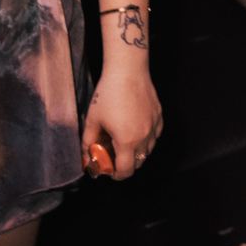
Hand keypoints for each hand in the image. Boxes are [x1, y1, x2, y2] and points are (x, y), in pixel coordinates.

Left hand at [82, 56, 162, 180]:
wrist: (127, 71)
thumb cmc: (108, 93)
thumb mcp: (92, 120)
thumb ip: (88, 142)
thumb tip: (85, 156)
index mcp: (127, 141)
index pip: (126, 171)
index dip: (117, 175)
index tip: (109, 170)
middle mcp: (144, 137)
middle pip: (138, 163)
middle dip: (126, 164)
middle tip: (113, 154)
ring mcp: (154, 127)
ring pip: (148, 150)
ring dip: (136, 152)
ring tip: (123, 140)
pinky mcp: (159, 116)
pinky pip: (154, 136)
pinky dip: (146, 138)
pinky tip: (134, 128)